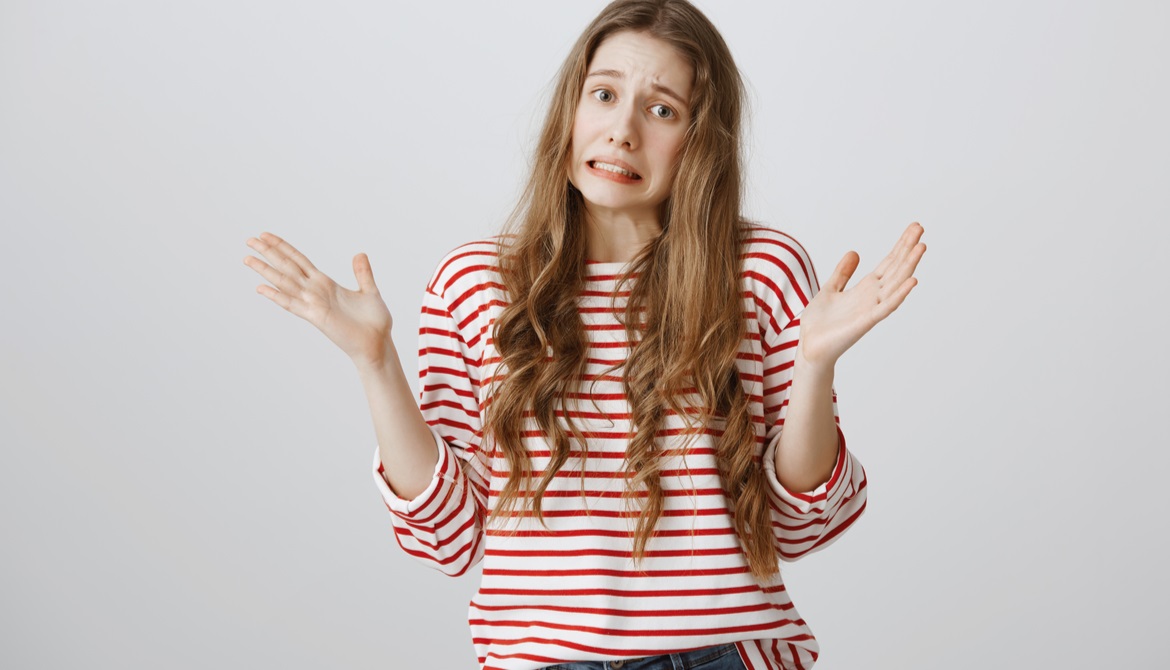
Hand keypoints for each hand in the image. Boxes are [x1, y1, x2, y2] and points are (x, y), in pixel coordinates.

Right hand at [243, 232, 393, 367]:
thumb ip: (362, 273)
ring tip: (247, 259)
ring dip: (266, 271)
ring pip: (284, 283)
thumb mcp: (369, 291)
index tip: (266, 235)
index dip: (283, 247)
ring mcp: (314, 304)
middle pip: (287, 267)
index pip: (299, 260)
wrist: (378, 344)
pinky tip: (261, 288)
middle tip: (249, 240)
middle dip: (268, 253)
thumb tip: (360, 253)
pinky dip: (277, 296)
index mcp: (326, 284)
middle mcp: (316, 292)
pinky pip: (292, 304)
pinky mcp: (316, 317)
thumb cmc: (374, 322)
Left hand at [795, 222, 925, 368]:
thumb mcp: (830, 289)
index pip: (888, 263)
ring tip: (921, 247)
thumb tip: (854, 252)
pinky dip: (899, 294)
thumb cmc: (820, 324)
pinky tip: (912, 281)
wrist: (809, 347)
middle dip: (907, 249)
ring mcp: (871, 309)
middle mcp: (872, 297)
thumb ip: (843, 273)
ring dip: (909, 266)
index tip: (913, 229)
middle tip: (920, 228)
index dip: (900, 246)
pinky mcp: (865, 322)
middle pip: (895, 268)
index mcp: (865, 289)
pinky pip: (886, 307)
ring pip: (895, 283)